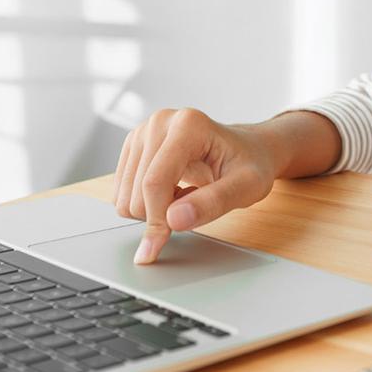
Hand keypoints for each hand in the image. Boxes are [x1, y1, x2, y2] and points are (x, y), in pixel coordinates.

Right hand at [111, 107, 279, 263]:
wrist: (247, 150)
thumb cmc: (250, 165)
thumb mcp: (246, 188)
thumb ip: (212, 203)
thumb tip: (174, 220)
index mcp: (188, 125)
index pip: (155, 182)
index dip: (156, 221)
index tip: (156, 250)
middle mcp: (160, 122)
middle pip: (136, 192)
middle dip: (159, 215)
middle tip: (194, 208)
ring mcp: (143, 131)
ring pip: (123, 195)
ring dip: (151, 209)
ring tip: (184, 196)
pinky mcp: (133, 145)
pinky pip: (121, 191)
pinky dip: (145, 203)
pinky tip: (172, 192)